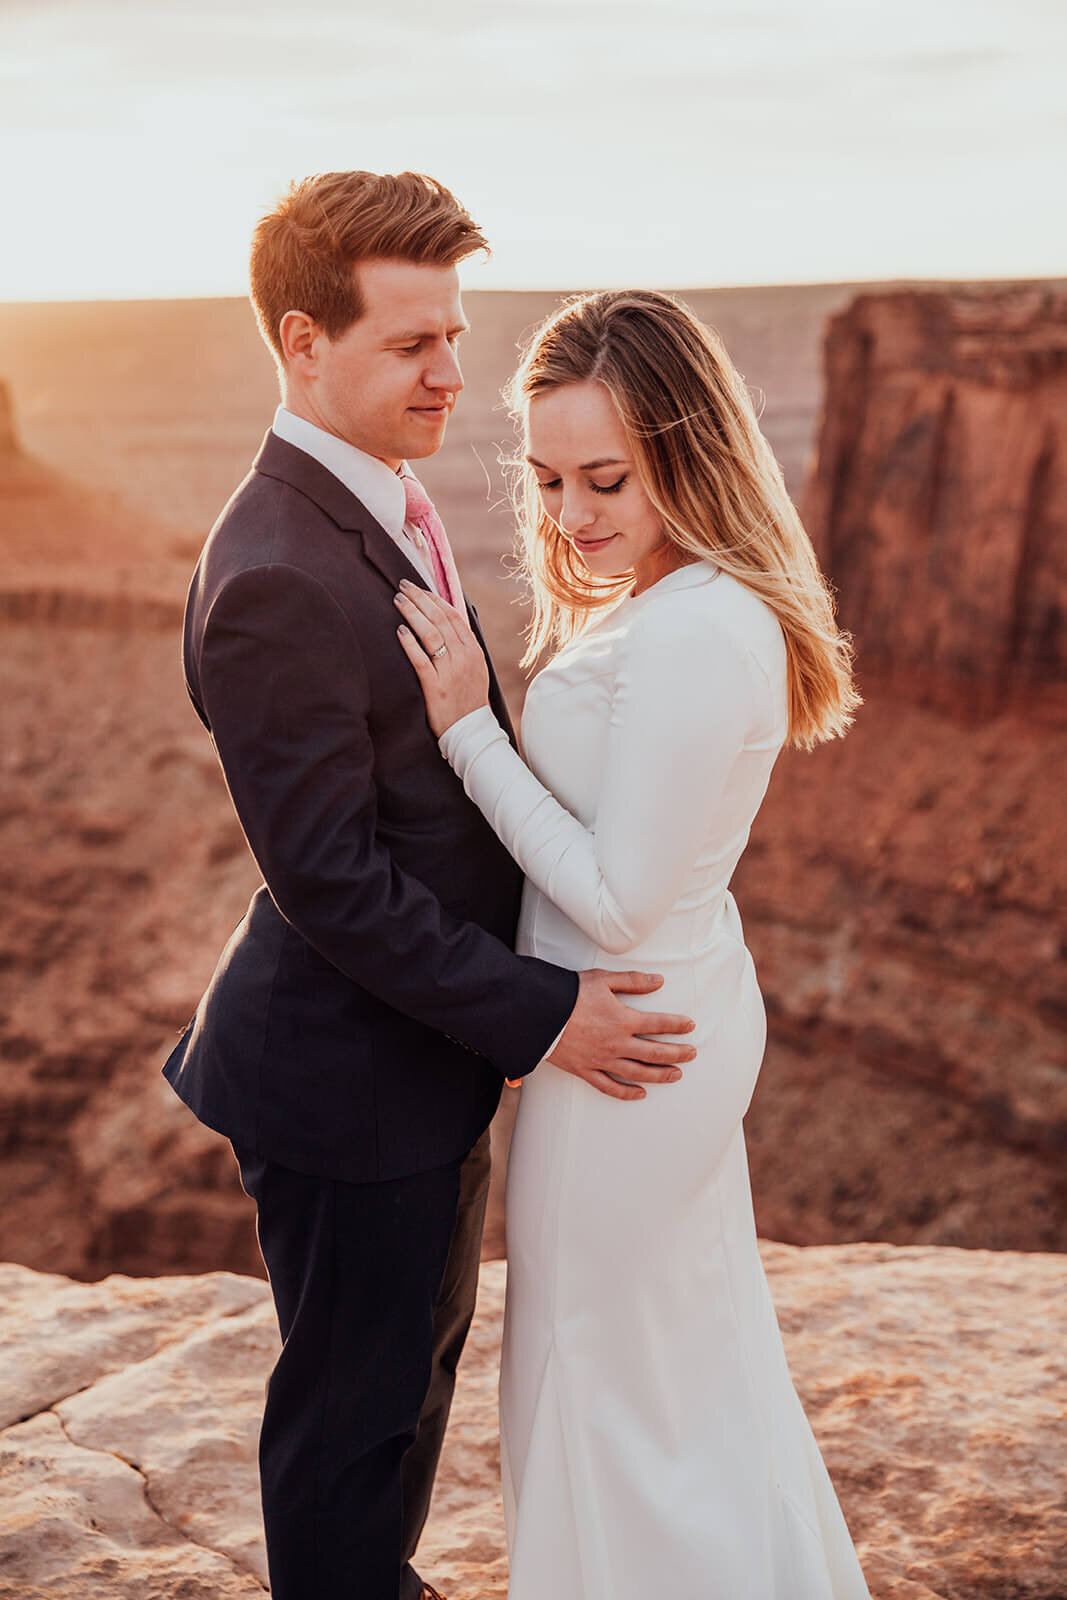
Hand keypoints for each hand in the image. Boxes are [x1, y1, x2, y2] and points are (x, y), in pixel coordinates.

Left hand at [395, 579, 490, 736]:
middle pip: (440, 620)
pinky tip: (399, 630)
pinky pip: (421, 659)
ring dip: (413, 614)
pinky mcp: (436, 687)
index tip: (419, 588)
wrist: (470, 731)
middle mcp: (463, 657)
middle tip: (403, 586)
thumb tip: (445, 623)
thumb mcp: (474, 669)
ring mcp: (450, 672)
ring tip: (398, 601)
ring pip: (430, 634)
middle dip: (420, 599)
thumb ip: (462, 646)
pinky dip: (410, 643)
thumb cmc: (468, 699)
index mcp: (473, 650)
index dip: (434, 599)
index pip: (453, 616)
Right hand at [549, 969, 695, 1101]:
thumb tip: (658, 981)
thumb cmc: (569, 994)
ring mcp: (602, 1060)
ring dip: (659, 1075)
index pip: (659, 1024)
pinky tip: (640, 1094)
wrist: (538, 1013)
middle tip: (692, 1054)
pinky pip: (609, 1086)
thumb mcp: (603, 979)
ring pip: (638, 1073)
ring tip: (675, 1075)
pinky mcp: (586, 1070)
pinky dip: (626, 1092)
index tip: (690, 1026)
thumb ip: (633, 981)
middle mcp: (617, 1043)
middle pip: (655, 1053)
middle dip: (677, 1053)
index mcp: (623, 1019)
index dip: (677, 1025)